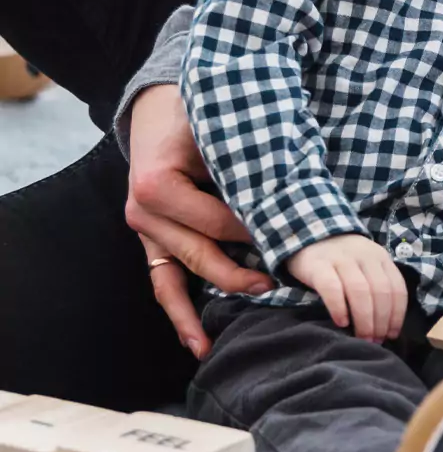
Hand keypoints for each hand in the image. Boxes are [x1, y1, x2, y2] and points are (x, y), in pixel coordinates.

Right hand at [126, 82, 271, 358]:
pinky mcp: (150, 242)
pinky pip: (163, 282)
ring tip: (216, 344)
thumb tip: (289, 190)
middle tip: (277, 284)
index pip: (217, 221)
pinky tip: (198, 342)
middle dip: (239, 273)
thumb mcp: (216, 131)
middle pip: (200, 254)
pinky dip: (180, 312)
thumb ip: (242, 161)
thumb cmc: (195, 115)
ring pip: (175, 279)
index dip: (255, 230)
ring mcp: (144, 231)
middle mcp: (144, 213)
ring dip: (199, 310)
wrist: (158, 108)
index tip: (289, 239)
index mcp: (157, 186)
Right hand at [286, 234, 407, 342]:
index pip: (397, 288)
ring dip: (364, 319)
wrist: (309, 235)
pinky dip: (339, 308)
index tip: (392, 334)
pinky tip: (341, 323)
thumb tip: (388, 324)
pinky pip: (332, 288)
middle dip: (380, 321)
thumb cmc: (342, 259)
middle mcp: (364, 256)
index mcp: (380, 257)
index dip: (397, 315)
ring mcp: (341, 259)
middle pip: (380, 292)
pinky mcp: (318, 265)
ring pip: (360, 291)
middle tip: (375, 341)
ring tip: (362, 338)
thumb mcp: (366, 265)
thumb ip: (377, 284)